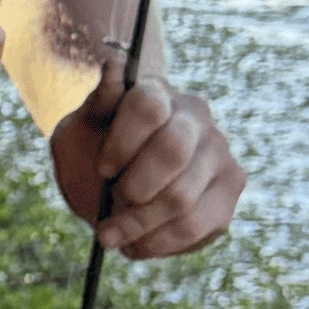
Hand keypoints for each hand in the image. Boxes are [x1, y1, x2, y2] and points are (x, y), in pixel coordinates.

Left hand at [49, 74, 242, 257]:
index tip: (103, 168)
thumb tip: (114, 65)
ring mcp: (219, 152)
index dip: (123, 142)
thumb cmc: (93, 153)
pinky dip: (158, 243)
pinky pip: (197, 226)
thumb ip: (97, 104)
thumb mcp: (78, 131)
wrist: (113, 184)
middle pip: (173, 150)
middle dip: (134, 188)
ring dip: (138, 225)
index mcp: (155, 92)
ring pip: (182, 198)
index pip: (148, 105)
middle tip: (112, 203)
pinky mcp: (229, 189)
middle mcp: (195, 116)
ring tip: (112, 234)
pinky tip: (137, 243)